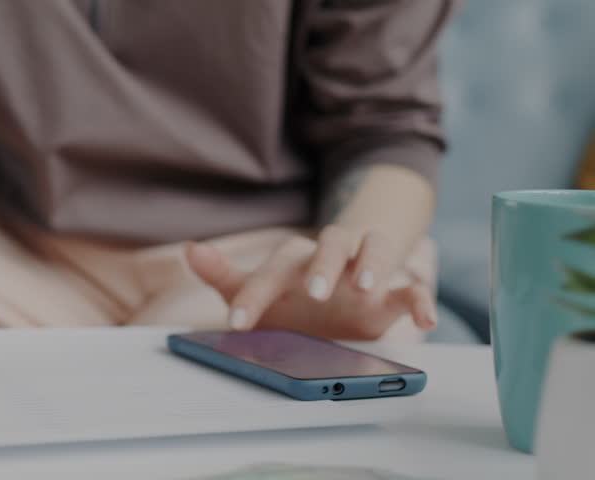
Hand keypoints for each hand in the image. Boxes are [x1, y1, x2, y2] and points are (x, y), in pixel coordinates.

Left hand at [186, 225, 436, 339]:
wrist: (335, 296)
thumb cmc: (288, 295)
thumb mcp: (254, 290)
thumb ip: (224, 275)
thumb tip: (192, 249)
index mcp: (294, 260)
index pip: (273, 268)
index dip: (255, 295)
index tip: (238, 324)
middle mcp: (331, 258)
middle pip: (330, 244)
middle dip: (322, 266)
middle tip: (314, 292)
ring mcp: (364, 271)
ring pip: (374, 250)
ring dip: (372, 264)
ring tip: (364, 288)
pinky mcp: (393, 293)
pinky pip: (413, 288)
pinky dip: (421, 299)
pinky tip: (425, 319)